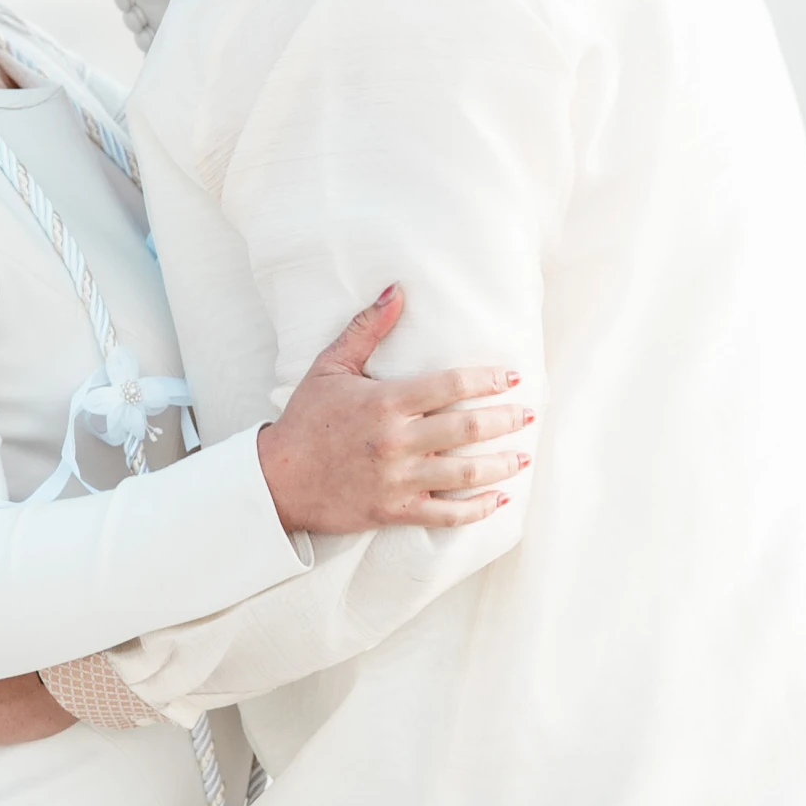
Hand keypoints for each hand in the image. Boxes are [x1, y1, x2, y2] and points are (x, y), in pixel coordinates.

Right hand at [255, 288, 531, 533]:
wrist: (277, 480)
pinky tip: (498, 500)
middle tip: (529, 414)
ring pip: (465, 474)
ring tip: (523, 457)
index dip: (487, 380)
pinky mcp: (393, 511)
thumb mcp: (329, 367)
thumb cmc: (304, 420)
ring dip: (501, 465)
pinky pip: (445, 514)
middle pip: (468, 429)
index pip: (450, 386)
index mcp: (385, 403)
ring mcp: (397, 480)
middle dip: (506, 421)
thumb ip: (367, 329)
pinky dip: (476, 509)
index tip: (512, 377)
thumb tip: (397, 290)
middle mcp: (396, 442)